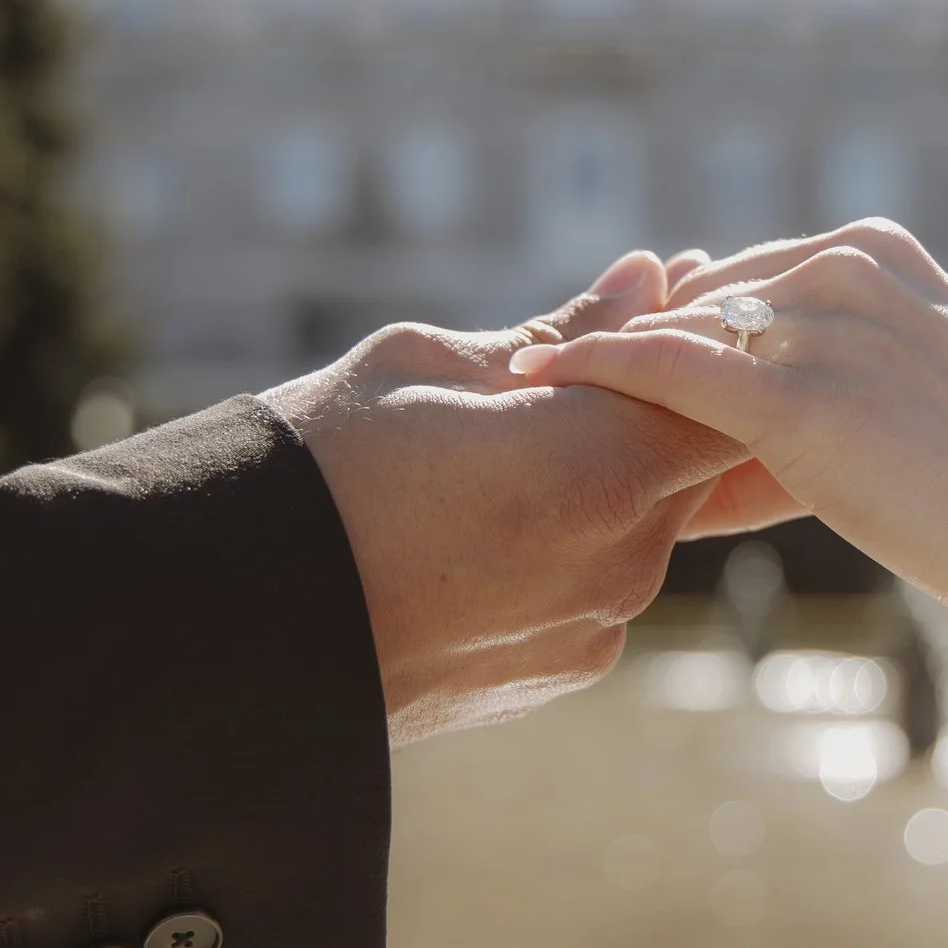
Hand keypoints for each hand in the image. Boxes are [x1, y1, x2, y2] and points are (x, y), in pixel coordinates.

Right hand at [266, 252, 755, 744]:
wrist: (230, 620)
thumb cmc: (319, 463)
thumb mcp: (430, 365)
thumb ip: (564, 332)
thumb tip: (649, 273)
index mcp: (601, 465)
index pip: (717, 394)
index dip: (690, 346)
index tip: (652, 306)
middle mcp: (622, 557)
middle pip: (685, 463)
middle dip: (640, 415)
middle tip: (555, 377)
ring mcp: (596, 626)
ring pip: (638, 528)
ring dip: (596, 487)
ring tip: (490, 462)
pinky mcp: (560, 673)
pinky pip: (593, 590)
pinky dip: (561, 552)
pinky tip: (474, 533)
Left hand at [509, 221, 947, 660]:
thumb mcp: (932, 407)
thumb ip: (850, 388)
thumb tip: (765, 432)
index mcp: (880, 252)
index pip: (735, 284)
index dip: (665, 334)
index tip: (587, 367)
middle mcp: (847, 266)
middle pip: (692, 302)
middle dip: (620, 352)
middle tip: (531, 387)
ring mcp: (824, 325)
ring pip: (672, 335)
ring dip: (594, 370)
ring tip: (514, 400)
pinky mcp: (803, 398)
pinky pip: (666, 370)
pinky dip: (591, 369)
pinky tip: (535, 379)